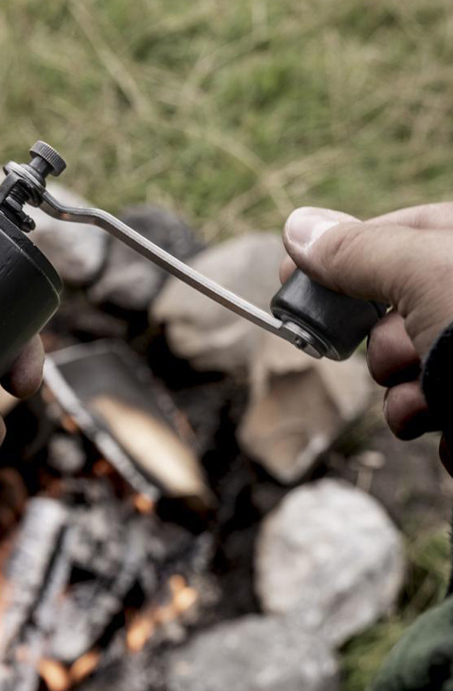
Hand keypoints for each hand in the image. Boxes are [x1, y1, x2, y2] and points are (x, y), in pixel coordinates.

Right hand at [280, 204, 452, 470]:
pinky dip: (443, 429)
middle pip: (398, 311)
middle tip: (396, 354)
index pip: (394, 234)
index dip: (336, 254)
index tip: (288, 276)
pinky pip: (443, 415)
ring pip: (414, 371)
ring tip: (435, 403)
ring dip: (408, 395)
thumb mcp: (428, 277)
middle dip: (387, 344)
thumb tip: (298, 227)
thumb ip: (359, 253)